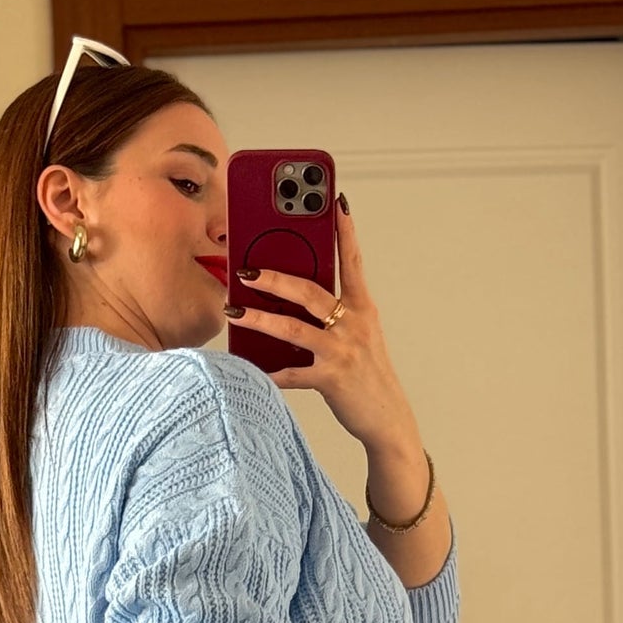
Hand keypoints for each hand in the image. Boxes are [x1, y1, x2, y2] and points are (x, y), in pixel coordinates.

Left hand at [230, 199, 415, 455]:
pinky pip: (293, 374)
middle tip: (247, 270)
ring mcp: (342, 351)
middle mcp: (354, 325)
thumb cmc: (368, 376)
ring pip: (295, 329)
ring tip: (235, 311)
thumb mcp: (360, 336)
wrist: (387, 419)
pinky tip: (250, 369)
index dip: (345, 232)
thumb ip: (335, 314)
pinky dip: (270, 373)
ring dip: (261, 319)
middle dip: (276, 278)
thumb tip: (295, 298)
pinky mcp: (332, 380)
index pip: (352, 262)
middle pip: (310, 292)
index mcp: (362, 309)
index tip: (336, 204)